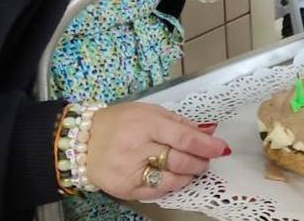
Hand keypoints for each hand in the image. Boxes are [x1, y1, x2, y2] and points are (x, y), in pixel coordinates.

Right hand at [85, 102, 228, 199]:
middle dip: (200, 161)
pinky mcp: (125, 189)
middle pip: (179, 160)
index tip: (221, 148)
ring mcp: (130, 171)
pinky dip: (171, 185)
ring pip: (171, 179)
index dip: (206, 145)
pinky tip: (175, 177)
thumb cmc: (120, 122)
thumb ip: (179, 122)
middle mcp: (137, 148)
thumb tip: (208, 132)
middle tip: (206, 159)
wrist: (82, 141)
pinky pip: (156, 192)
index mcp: (145, 124)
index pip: (183, 137)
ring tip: (192, 168)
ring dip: (189, 175)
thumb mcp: (149, 112)